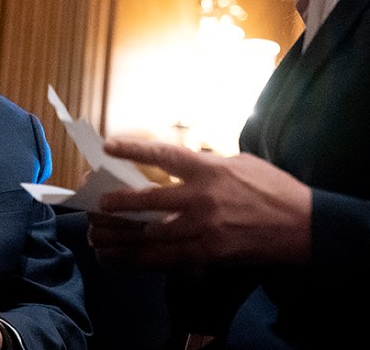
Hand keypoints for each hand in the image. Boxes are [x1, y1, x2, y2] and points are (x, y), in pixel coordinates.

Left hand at [87, 137, 310, 268]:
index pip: (163, 156)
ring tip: (100, 237)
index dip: (133, 150)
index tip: (109, 147)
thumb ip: (208, 162)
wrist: (304, 225)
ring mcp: (204, 228)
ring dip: (124, 235)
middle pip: (150, 199)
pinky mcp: (210, 252)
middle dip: (120, 203)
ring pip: (153, 233)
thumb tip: (182, 163)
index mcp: (209, 169)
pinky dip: (141, 259)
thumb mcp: (241, 163)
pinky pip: (168, 257)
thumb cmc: (273, 189)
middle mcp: (202, 198)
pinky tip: (121, 259)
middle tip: (100, 204)